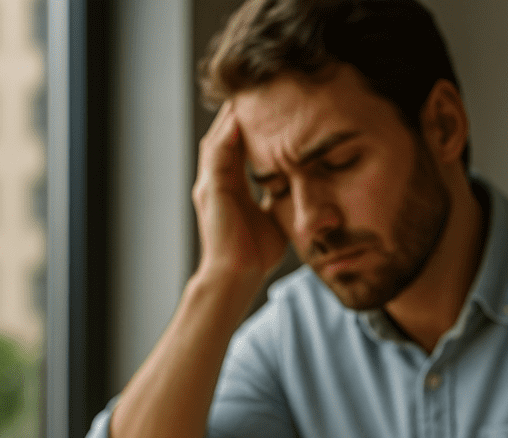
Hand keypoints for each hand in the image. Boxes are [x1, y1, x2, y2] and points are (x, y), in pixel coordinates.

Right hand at [191, 101, 286, 287]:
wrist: (237, 276)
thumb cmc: (254, 255)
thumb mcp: (271, 218)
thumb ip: (277, 200)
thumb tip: (297, 188)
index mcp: (231, 188)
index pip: (241, 149)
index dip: (253, 128)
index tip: (272, 108)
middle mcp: (216, 182)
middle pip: (227, 138)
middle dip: (240, 115)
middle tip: (258, 91)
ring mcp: (211, 185)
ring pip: (218, 140)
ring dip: (232, 118)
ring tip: (248, 95)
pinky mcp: (211, 191)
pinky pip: (217, 155)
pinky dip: (227, 135)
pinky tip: (238, 118)